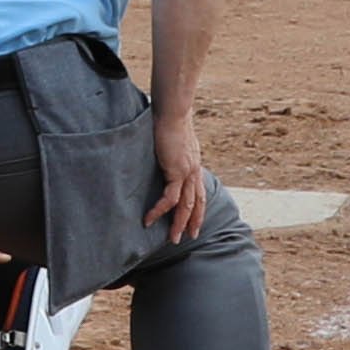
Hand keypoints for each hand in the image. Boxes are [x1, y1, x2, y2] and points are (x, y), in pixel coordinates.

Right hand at [147, 103, 213, 247]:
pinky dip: (159, 211)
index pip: (199, 193)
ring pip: (186, 206)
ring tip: (172, 238)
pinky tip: (149, 220)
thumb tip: (164, 152)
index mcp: (193, 165)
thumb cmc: (168, 121)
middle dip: (192, 222)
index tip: (194, 223)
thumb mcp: (174, 141)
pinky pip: (169, 198)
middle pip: (196, 203)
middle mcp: (194, 171)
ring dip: (179, 223)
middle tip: (187, 237)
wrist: (172, 112)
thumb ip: (172, 151)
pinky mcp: (177, 171)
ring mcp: (188, 172)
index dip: (198, 210)